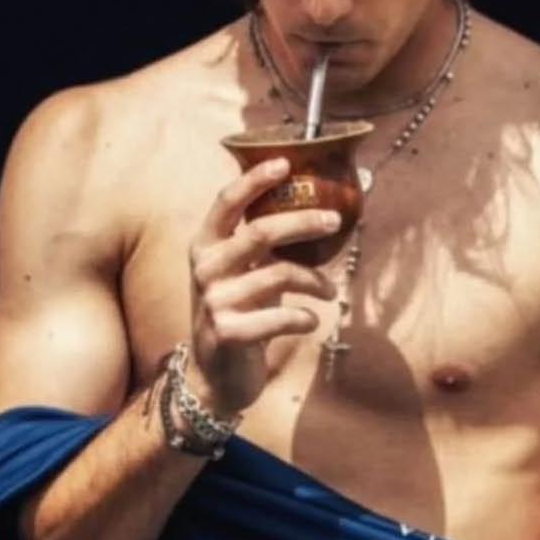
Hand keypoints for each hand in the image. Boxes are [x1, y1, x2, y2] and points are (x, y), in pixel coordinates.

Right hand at [187, 157, 338, 415]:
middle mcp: (205, 269)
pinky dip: (305, 317)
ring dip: (316, 281)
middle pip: (260, 232)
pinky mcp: (228, 334)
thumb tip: (317, 209)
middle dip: (303, 222)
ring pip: (279, 275)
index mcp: (205, 246)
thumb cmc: (238, 314)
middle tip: (334, 220)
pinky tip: (312, 320)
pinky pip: (281, 317)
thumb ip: (262, 245)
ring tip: (331, 290)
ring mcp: (214, 302)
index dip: (254, 180)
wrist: (214, 376)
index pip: (226, 203)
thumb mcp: (241, 274)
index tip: (285, 163)